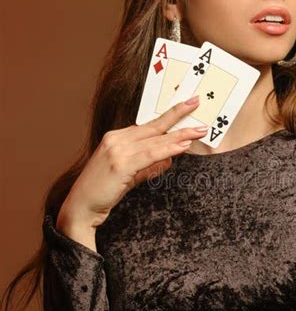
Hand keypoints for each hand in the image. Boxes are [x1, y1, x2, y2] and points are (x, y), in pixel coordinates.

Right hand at [57, 95, 206, 229]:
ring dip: (179, 135)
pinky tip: (182, 147)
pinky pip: (149, 155)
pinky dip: (167, 149)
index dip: (168, 116)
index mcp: (116, 138)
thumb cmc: (102, 193)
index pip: (148, 126)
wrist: (81, 208)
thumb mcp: (129, 176)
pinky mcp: (120, 164)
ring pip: (155, 140)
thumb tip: (169, 159)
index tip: (186, 106)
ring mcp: (116, 150)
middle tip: (196, 102)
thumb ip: (148, 167)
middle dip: (177, 114)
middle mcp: (116, 139)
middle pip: (154, 126)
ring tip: (198, 130)